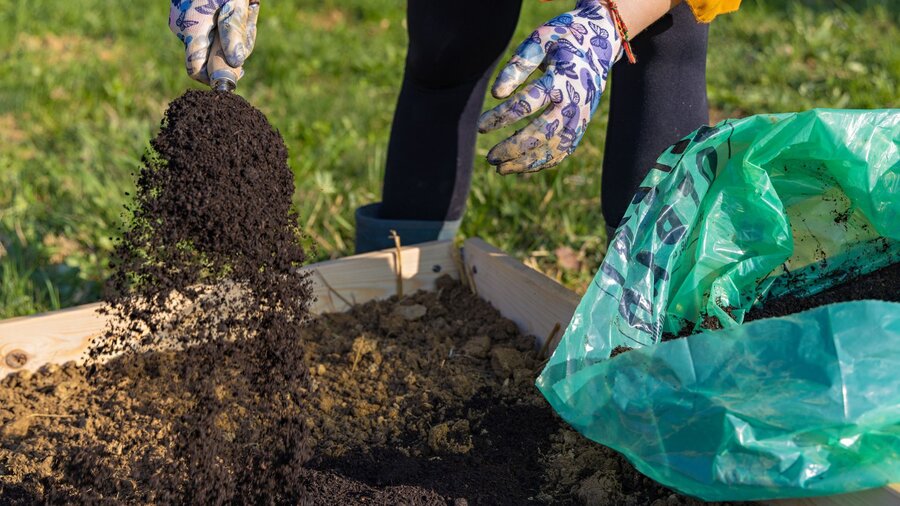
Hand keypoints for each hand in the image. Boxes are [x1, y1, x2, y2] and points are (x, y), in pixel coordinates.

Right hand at [169, 0, 259, 84]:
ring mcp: (184, 20)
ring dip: (233, 33)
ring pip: (213, 41)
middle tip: (249, 24)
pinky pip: (210, 28)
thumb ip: (233, 33)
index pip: (196, 70)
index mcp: (192, 28)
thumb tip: (236, 64)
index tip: (239, 71)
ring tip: (246, 8)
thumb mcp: (234, 6)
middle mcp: (182, 27)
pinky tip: (238, 5)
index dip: (216, 75)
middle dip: (232, 48)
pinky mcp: (189, 13)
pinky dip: (226, 23)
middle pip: (209, 55)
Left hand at [478, 0, 620, 174]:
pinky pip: (563, 151)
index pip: (527, 104)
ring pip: (553, 148)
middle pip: (542, 133)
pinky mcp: (581, 126)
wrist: (600, 44)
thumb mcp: (540, 41)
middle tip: (490, 157)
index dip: (501, 117)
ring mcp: (580, 117)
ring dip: (526, 162)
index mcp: (561, 79)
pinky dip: (542, 162)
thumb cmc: (563, 39)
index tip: (480, 126)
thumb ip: (519, 65)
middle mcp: (573, 103)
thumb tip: (497, 94)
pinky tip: (521, 166)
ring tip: (500, 169)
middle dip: (513, 148)